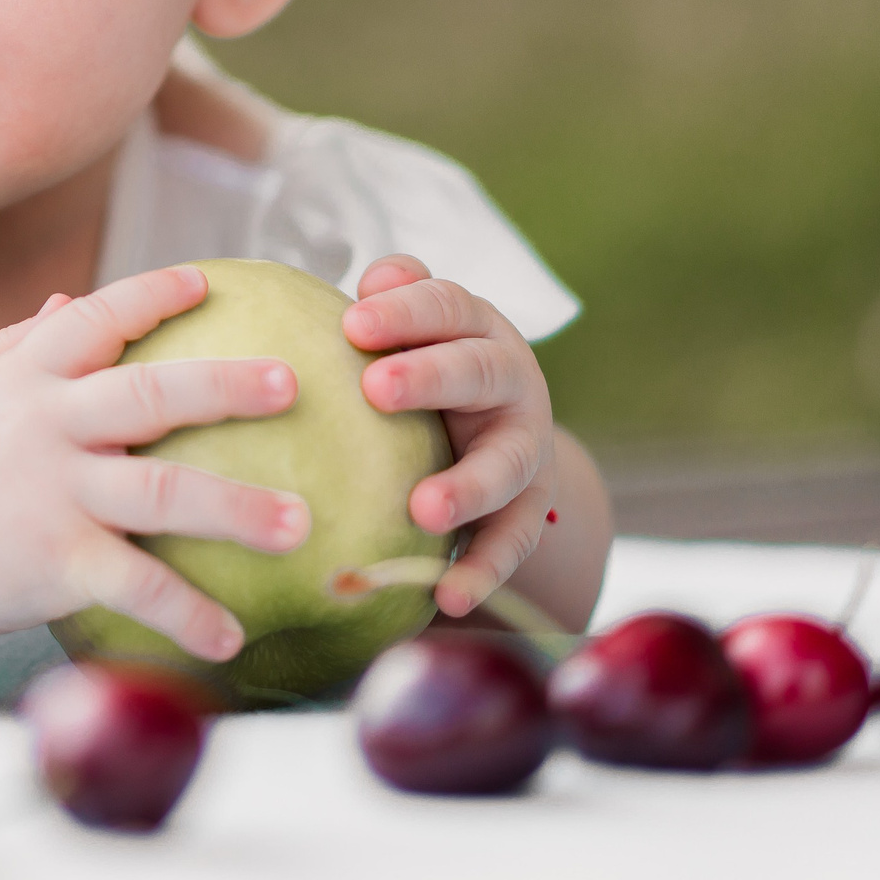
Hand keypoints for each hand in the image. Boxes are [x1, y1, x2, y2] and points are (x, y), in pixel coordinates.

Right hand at [0, 264, 308, 660]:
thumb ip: (14, 346)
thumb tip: (66, 299)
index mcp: (27, 377)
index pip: (95, 320)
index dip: (150, 296)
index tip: (206, 284)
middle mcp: (48, 428)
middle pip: (151, 396)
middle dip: (226, 387)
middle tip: (292, 383)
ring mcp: (56, 496)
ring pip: (163, 492)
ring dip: (237, 507)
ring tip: (299, 523)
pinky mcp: (59, 563)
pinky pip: (137, 588)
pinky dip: (187, 615)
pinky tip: (232, 637)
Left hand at [344, 256, 555, 617]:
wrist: (488, 432)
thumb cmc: (423, 364)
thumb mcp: (413, 327)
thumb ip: (396, 298)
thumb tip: (371, 281)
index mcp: (476, 328)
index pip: (446, 305)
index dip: (404, 311)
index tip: (350, 323)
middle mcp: (511, 382)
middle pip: (477, 372)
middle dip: (429, 377)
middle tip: (374, 387)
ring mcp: (526, 449)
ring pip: (506, 465)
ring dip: (466, 487)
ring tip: (421, 509)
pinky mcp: (529, 511)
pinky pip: (511, 543)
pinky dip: (482, 571)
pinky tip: (446, 597)